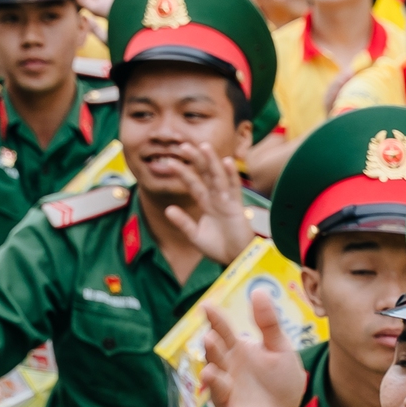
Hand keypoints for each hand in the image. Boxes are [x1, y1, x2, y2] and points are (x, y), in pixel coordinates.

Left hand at [154, 139, 257, 264]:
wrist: (236, 261)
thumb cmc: (218, 248)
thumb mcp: (195, 236)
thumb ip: (183, 222)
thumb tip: (167, 209)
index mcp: (206, 202)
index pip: (192, 183)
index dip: (182, 172)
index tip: (169, 161)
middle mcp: (216, 198)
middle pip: (205, 174)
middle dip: (196, 159)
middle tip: (183, 145)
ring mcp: (227, 201)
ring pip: (218, 177)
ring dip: (212, 162)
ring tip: (204, 146)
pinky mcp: (237, 208)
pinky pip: (234, 189)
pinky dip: (232, 175)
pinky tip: (227, 162)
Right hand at [199, 287, 312, 406]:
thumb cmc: (277, 382)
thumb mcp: (279, 350)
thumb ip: (268, 323)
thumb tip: (259, 289)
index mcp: (236, 351)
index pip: (223, 332)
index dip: (215, 320)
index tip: (208, 307)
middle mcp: (227, 371)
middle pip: (216, 358)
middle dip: (212, 349)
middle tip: (211, 338)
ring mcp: (229, 395)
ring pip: (218, 387)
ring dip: (214, 381)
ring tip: (213, 373)